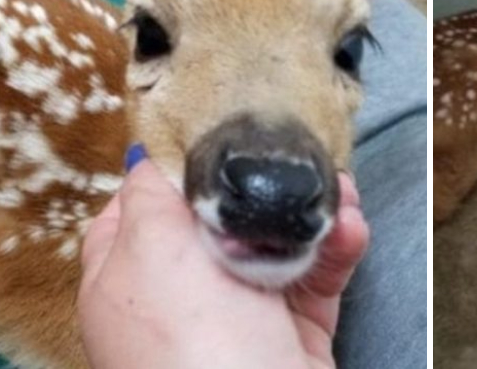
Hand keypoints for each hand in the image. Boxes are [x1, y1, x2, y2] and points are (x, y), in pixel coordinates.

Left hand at [78, 158, 368, 368]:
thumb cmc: (190, 344)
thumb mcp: (149, 247)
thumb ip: (150, 192)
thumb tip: (153, 155)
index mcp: (127, 274)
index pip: (141, 205)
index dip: (177, 167)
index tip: (216, 132)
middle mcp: (179, 295)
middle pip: (220, 218)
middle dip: (261, 184)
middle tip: (295, 154)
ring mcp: (238, 314)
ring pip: (277, 241)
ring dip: (311, 211)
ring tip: (340, 189)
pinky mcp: (292, 332)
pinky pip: (318, 275)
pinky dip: (337, 247)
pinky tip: (349, 226)